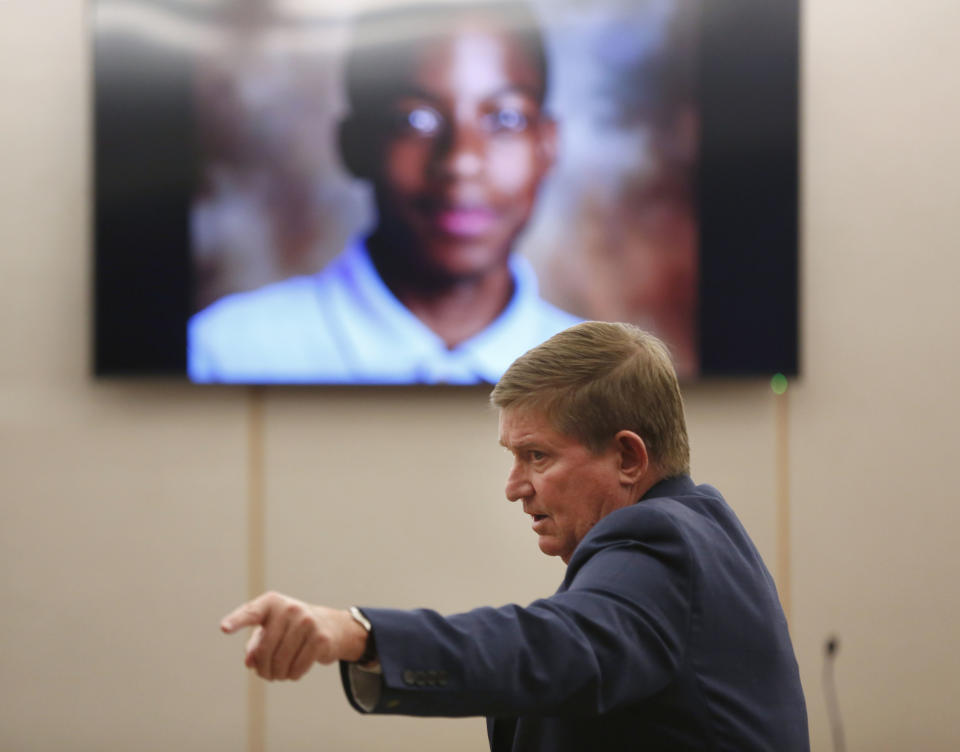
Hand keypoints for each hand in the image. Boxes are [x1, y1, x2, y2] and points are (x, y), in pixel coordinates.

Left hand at [220, 591, 366, 680]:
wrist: (328, 626)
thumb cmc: (288, 629)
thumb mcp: (269, 632)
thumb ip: (255, 646)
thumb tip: (251, 662)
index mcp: (271, 603)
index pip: (251, 613)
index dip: (237, 621)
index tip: (224, 628)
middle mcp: (290, 608)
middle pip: (264, 650)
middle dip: (262, 669)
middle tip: (265, 675)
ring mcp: (307, 622)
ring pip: (281, 663)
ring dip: (277, 675)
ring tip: (279, 674)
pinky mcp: (320, 639)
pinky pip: (297, 668)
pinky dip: (292, 676)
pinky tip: (293, 671)